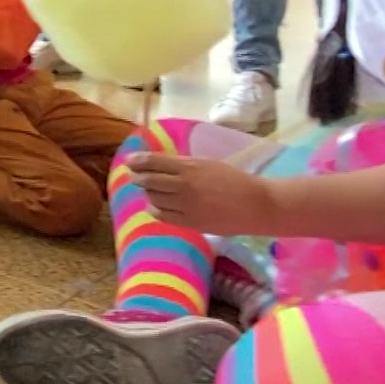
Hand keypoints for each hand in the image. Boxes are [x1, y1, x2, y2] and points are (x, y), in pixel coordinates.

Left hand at [125, 151, 277, 234]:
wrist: (254, 205)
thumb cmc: (234, 180)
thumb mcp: (208, 165)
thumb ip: (185, 166)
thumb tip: (161, 165)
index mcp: (190, 168)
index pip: (155, 162)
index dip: (139, 161)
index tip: (130, 160)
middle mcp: (184, 186)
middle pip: (150, 181)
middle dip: (138, 177)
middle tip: (134, 175)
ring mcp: (186, 206)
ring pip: (154, 199)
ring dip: (147, 193)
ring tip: (148, 190)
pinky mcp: (190, 222)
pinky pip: (163, 216)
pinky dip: (155, 209)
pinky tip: (155, 206)